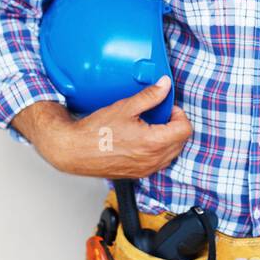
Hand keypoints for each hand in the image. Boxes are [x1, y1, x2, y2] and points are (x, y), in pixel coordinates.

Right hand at [30, 77, 193, 177]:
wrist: (75, 151)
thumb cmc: (95, 131)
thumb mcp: (125, 107)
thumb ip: (150, 96)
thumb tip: (164, 85)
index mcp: (153, 142)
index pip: (184, 129)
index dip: (179, 114)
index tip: (168, 108)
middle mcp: (152, 160)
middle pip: (180, 141)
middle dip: (174, 125)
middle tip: (159, 115)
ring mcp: (146, 169)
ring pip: (171, 153)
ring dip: (167, 138)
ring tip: (149, 126)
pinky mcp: (139, 174)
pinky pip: (159, 162)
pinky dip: (157, 150)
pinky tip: (142, 139)